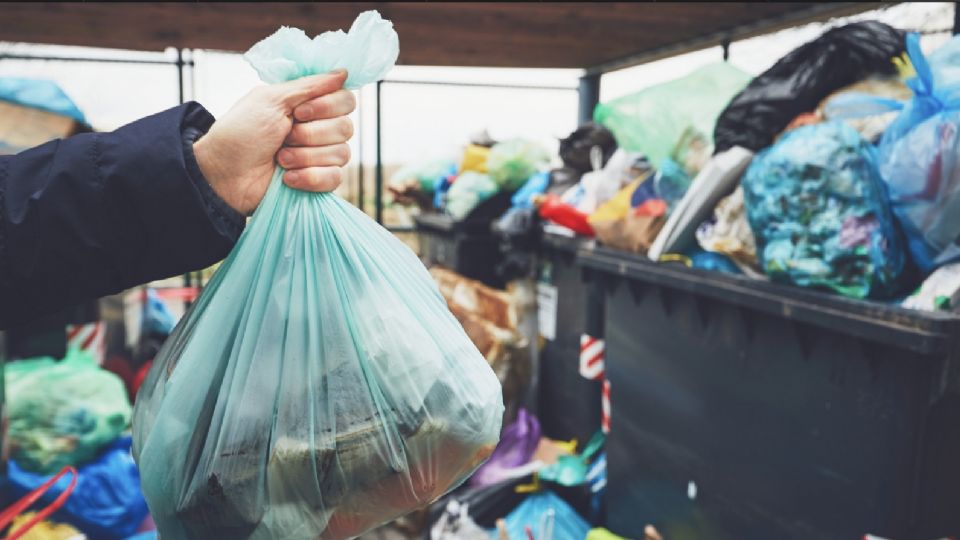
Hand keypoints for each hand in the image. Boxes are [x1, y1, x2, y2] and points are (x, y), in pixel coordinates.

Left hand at [193, 69, 355, 214]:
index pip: (346, 100)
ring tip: (280, 159)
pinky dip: (310, 177)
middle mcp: (320, 128)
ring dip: (306, 156)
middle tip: (284, 137)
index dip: (327, 107)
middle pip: (346, 127)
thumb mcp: (271, 100)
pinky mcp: (318, 181)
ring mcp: (320, 156)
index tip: (298, 112)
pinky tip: (288, 179)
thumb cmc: (242, 133)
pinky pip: (335, 178)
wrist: (225, 174)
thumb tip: (344, 72)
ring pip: (342, 154)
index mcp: (309, 104)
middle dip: (311, 134)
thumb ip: (309, 86)